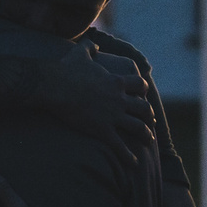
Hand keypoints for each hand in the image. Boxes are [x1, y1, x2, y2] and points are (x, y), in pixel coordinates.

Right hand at [46, 42, 153, 156]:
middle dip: (149, 116)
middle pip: (144, 109)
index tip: (144, 96)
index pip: (139, 86)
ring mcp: (113, 116)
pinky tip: (134, 163)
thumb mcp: (81, 53)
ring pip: (137, 128)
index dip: (143, 91)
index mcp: (116, 82)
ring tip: (148, 142)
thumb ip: (90, 47)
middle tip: (151, 122)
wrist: (55, 86)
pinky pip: (120, 146)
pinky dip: (128, 156)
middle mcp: (119, 99)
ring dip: (145, 135)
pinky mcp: (103, 130)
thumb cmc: (66, 69)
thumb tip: (94, 43)